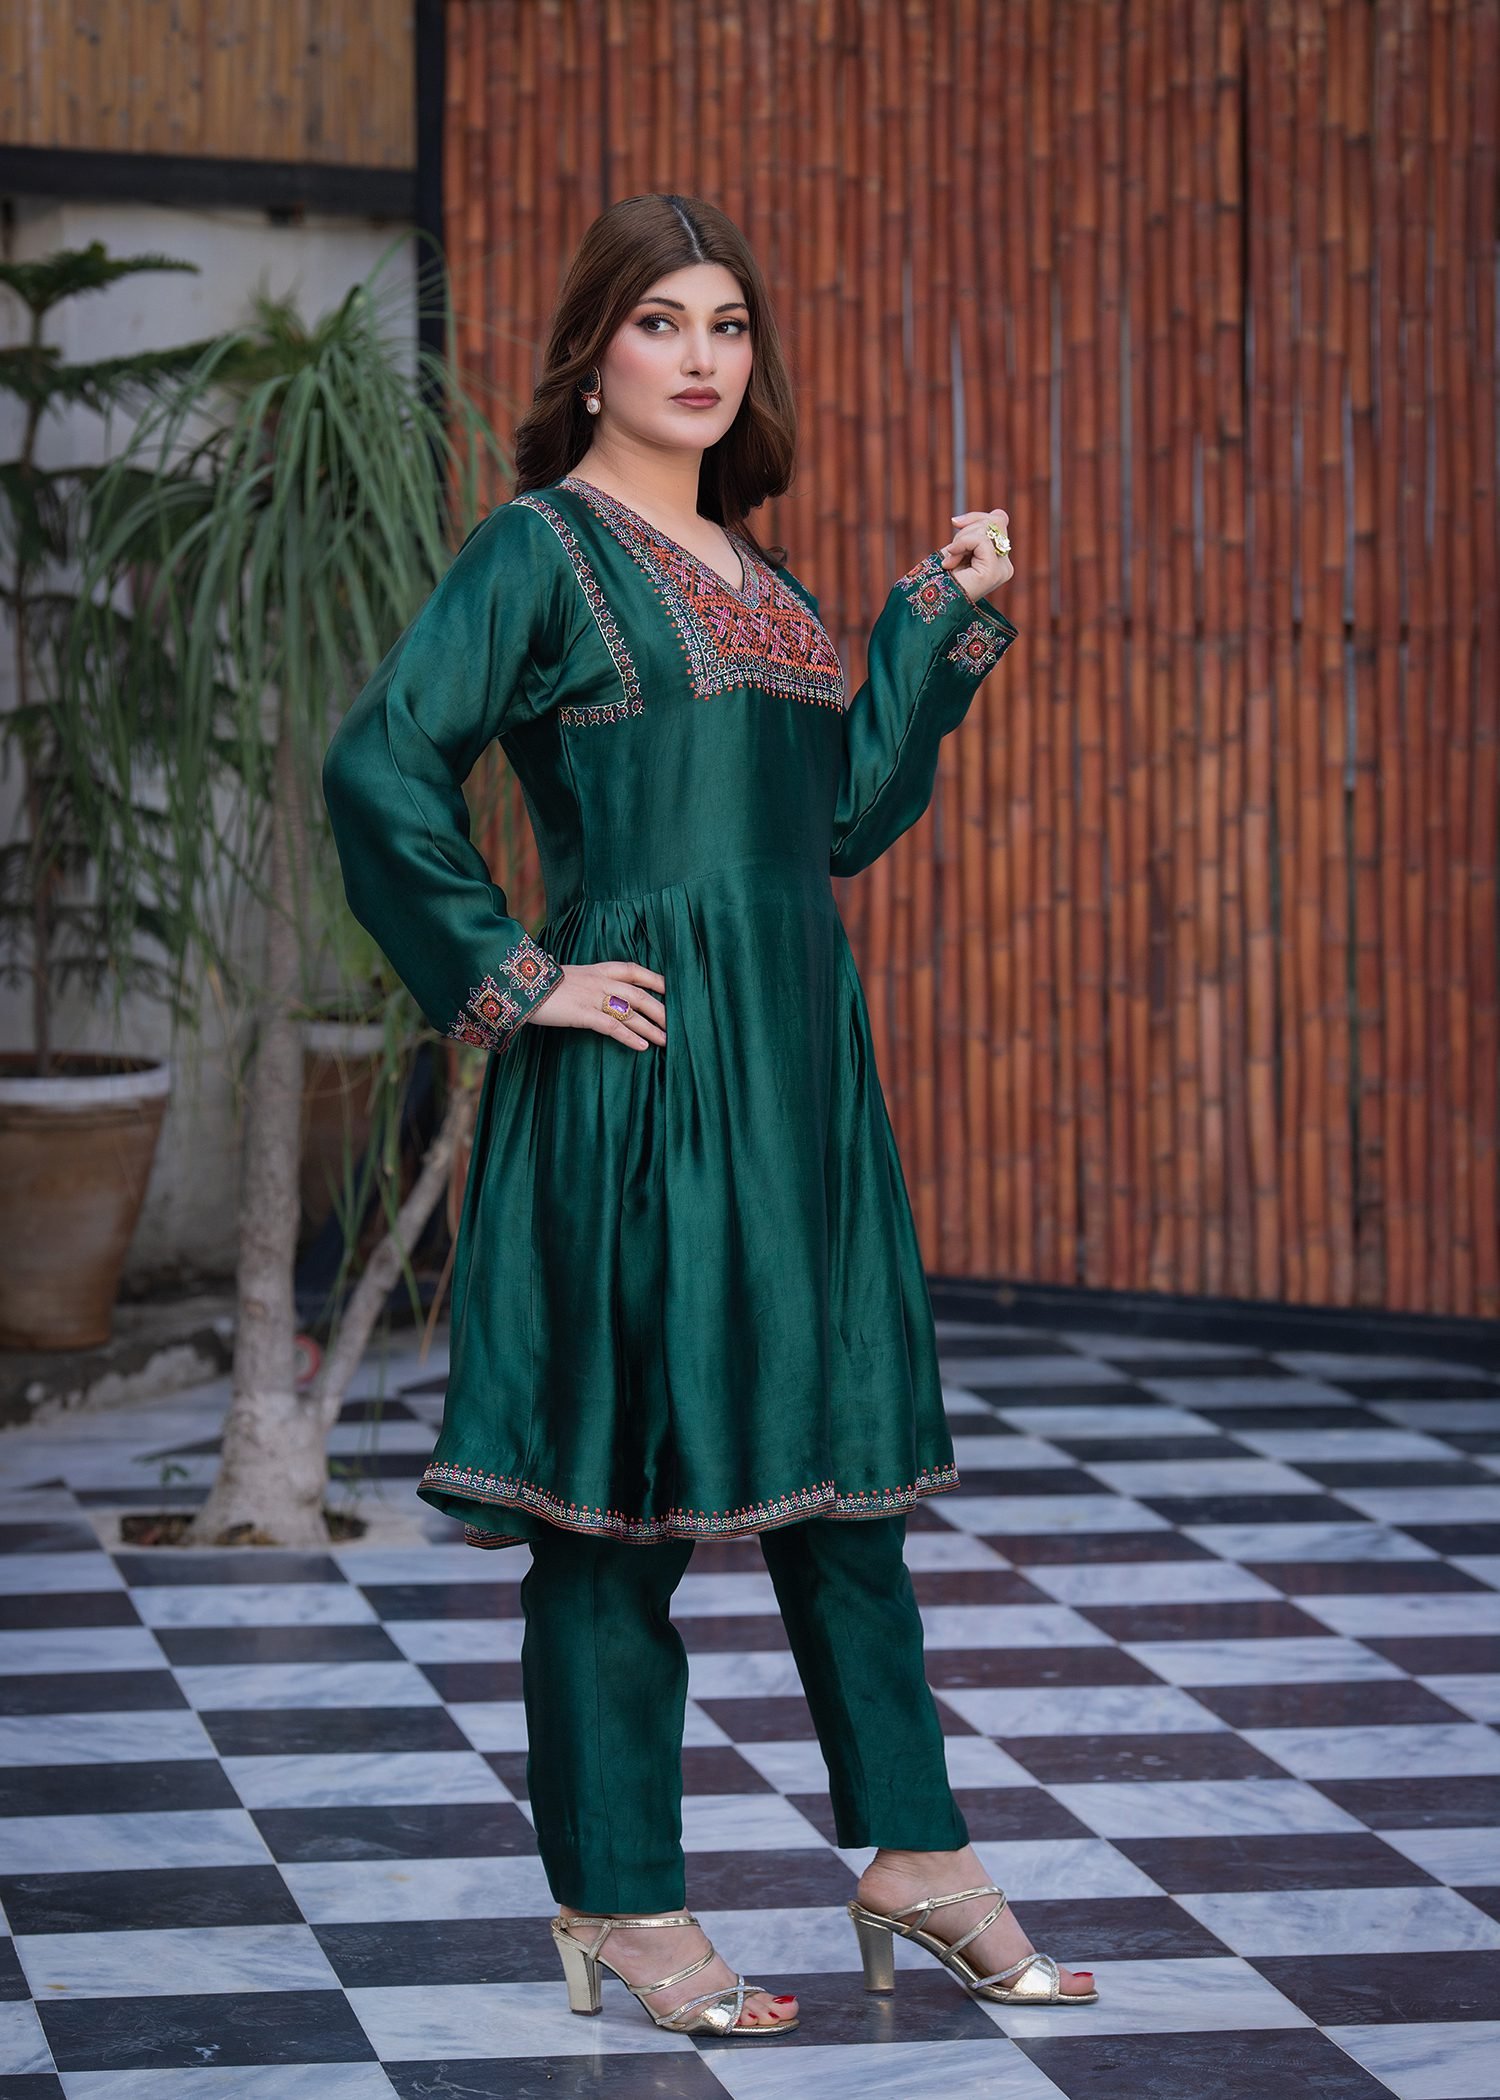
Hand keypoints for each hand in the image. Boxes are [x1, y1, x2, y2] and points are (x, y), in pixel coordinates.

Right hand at [525, 959, 666, 1050]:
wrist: (515, 984)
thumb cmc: (539, 984)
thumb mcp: (565, 976)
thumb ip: (583, 980)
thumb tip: (587, 984)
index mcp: (597, 969)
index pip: (634, 970)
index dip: (656, 980)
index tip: (672, 989)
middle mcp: (599, 981)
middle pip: (640, 994)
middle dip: (661, 1010)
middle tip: (679, 1024)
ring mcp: (591, 997)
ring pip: (631, 1012)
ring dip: (652, 1028)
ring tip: (668, 1041)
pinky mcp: (582, 1014)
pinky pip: (613, 1027)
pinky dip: (630, 1038)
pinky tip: (643, 1047)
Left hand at [937, 508, 1012, 604]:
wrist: (931, 602)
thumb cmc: (942, 577)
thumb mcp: (960, 546)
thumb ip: (976, 530)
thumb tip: (986, 514)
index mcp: (1000, 560)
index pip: (999, 521)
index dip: (976, 517)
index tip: (954, 523)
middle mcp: (1006, 566)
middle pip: (996, 521)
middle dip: (968, 527)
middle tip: (952, 549)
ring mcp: (1002, 570)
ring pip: (988, 529)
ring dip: (961, 540)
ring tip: (951, 560)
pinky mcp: (994, 572)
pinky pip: (981, 540)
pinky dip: (962, 544)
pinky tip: (950, 560)